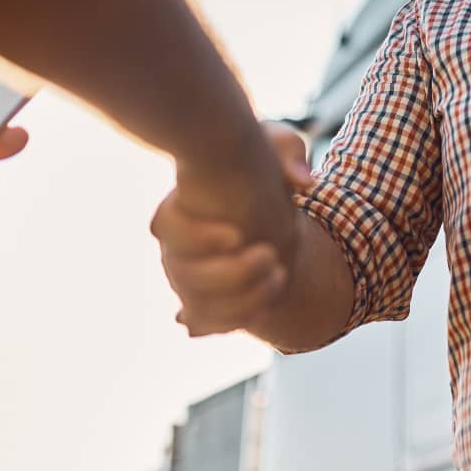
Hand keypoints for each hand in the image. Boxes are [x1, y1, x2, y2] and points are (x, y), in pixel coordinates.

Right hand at [154, 121, 313, 336]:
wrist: (265, 205)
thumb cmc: (260, 167)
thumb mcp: (275, 147)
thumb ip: (287, 152)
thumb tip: (304, 182)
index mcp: (181, 204)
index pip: (166, 225)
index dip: (196, 236)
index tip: (238, 235)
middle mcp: (174, 245)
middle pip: (181, 273)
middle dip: (229, 273)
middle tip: (272, 255)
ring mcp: (184, 277)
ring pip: (196, 303)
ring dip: (240, 299)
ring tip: (279, 277)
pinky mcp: (201, 301)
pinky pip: (207, 322)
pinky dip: (235, 319)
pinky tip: (266, 305)